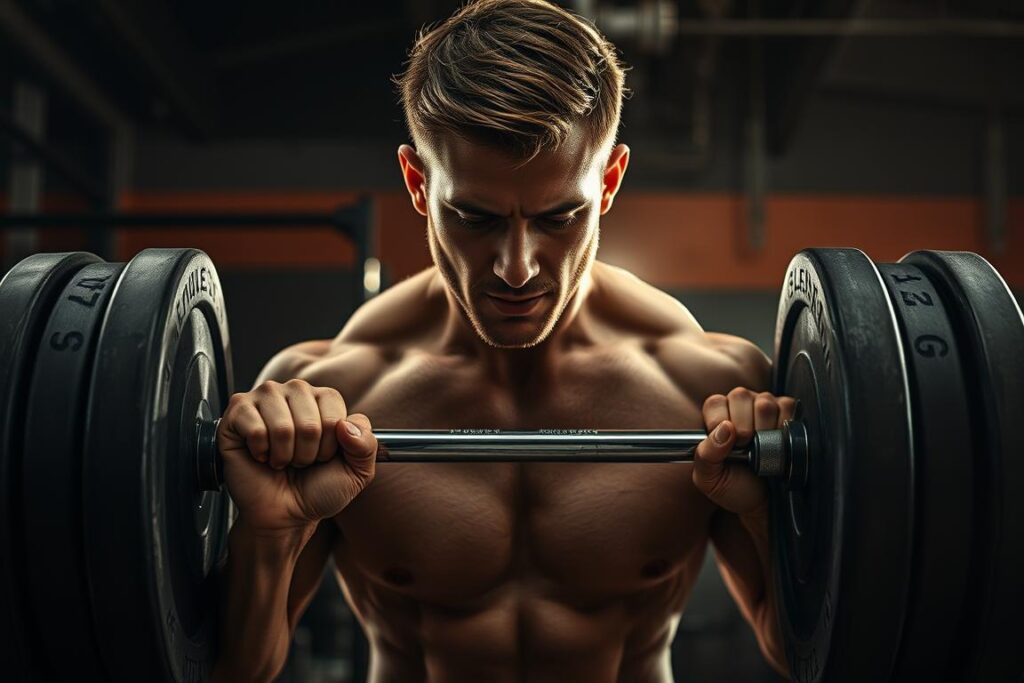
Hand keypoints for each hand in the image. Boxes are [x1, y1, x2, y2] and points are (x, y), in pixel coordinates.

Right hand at [216, 379, 376, 533]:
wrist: (285, 515)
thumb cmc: (318, 489)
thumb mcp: (357, 472)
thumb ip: (367, 445)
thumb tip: (346, 425)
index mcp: (322, 399)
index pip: (335, 412)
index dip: (330, 444)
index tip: (322, 456)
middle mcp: (293, 392)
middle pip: (309, 421)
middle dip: (307, 452)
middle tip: (299, 461)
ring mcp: (263, 399)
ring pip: (281, 425)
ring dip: (284, 454)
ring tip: (281, 459)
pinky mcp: (237, 413)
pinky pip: (254, 427)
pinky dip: (261, 451)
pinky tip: (260, 455)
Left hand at [692, 388, 795, 515]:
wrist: (765, 503)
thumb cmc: (734, 487)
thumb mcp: (709, 478)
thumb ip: (706, 454)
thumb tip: (725, 428)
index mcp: (717, 417)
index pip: (716, 403)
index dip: (721, 423)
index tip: (729, 445)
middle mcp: (740, 406)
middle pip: (740, 396)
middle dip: (744, 427)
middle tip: (747, 448)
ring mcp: (765, 406)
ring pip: (764, 402)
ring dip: (764, 429)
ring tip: (763, 447)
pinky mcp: (788, 412)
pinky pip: (787, 407)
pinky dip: (784, 426)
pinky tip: (779, 441)